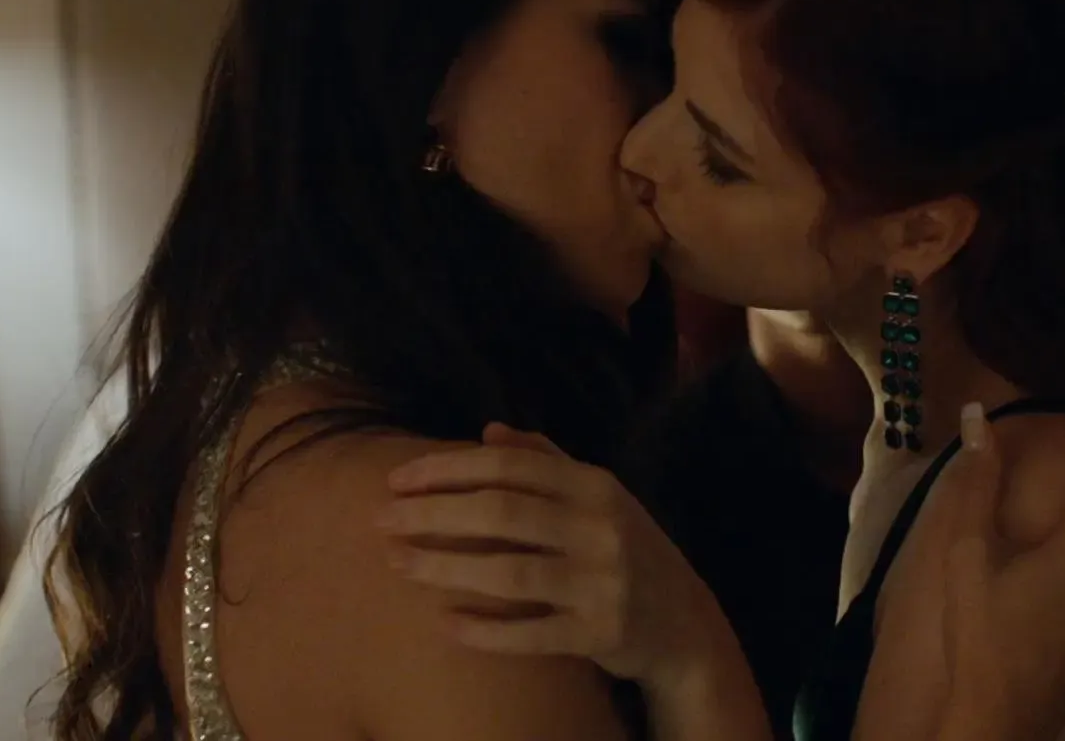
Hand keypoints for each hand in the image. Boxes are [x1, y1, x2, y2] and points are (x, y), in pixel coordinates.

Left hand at [376, 424, 724, 687]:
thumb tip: (489, 431)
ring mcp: (603, 582)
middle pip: (502, 512)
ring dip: (445, 568)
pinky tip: (445, 624)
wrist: (684, 624)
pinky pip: (532, 633)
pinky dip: (486, 630)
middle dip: (434, 514)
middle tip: (380, 520)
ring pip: (510, 572)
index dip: (449, 469)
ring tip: (396, 564)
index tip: (396, 479)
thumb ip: (548, 461)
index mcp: (596, 485)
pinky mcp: (601, 633)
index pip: (511, 465)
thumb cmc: (628, 550)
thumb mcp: (599, 497)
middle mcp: (601, 527)